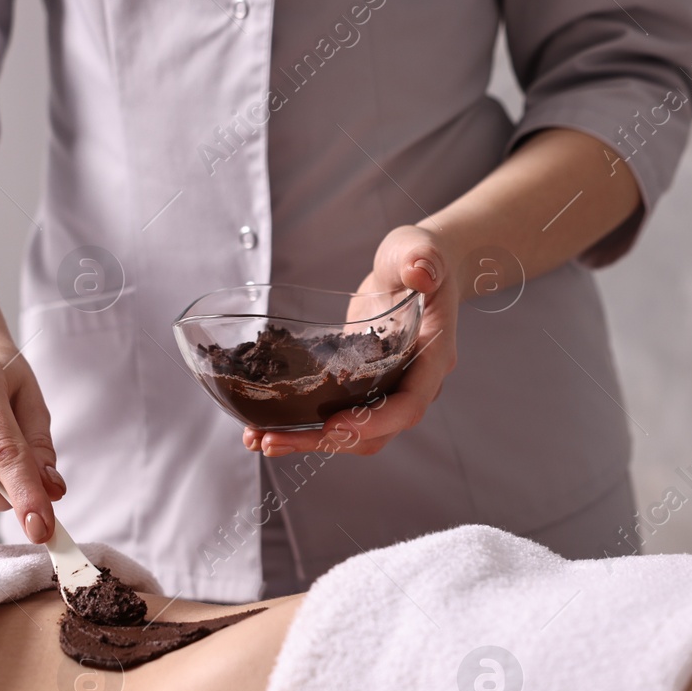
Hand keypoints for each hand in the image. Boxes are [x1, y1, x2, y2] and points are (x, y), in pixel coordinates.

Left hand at [245, 224, 459, 457]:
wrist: (414, 269)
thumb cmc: (416, 258)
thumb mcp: (417, 248)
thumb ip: (421, 257)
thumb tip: (421, 272)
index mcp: (430, 358)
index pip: (408, 405)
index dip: (373, 422)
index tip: (333, 426)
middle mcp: (410, 383)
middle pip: (374, 432)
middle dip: (324, 441)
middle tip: (274, 441)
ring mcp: (385, 389)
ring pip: (352, 433)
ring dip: (306, 440)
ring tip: (260, 439)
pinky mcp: (360, 386)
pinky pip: (335, 415)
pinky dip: (302, 424)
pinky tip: (263, 426)